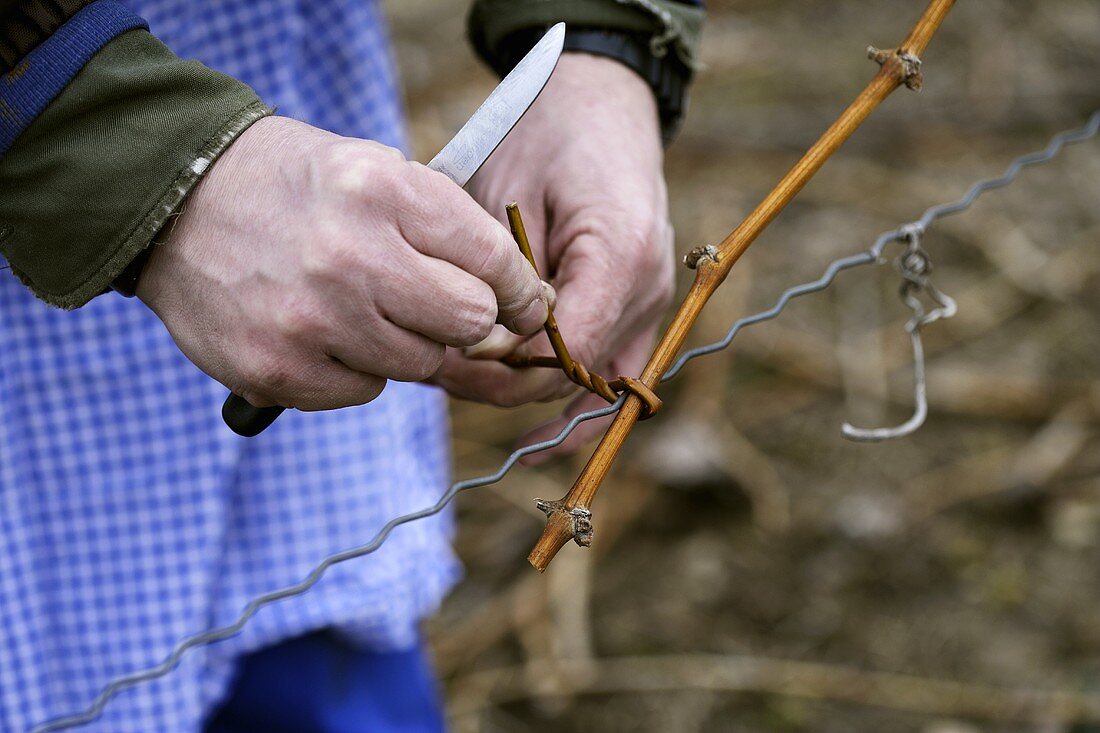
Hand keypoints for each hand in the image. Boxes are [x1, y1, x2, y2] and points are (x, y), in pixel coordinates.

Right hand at [138, 116, 551, 409]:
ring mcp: (310, 321)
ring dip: (405, 341)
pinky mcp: (277, 370)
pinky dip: (354, 367)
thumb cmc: (297, 188)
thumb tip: (521, 300)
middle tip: (432, 300)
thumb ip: (448, 229)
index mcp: (384, 193)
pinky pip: (364, 391)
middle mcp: (350, 258)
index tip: (523, 301)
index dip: (521, 289)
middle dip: (464, 316)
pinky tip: (318, 327)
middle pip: (469, 323)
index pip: (495, 261)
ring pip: (420, 364)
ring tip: (358, 303)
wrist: (175, 201)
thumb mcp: (376, 171)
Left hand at [431, 53, 674, 460]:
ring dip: (523, 392)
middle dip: (501, 380)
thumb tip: (479, 344)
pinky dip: (572, 411)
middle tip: (435, 363)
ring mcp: (649, 306)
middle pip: (571, 377)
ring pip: (588, 387)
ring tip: (459, 379)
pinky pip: (611, 379)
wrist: (597, 105)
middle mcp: (646, 291)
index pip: (563, 349)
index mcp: (620, 254)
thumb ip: (502, 274)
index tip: (448, 346)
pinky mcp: (636, 312)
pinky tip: (533, 445)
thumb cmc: (546, 135)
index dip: (503, 361)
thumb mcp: (508, 193)